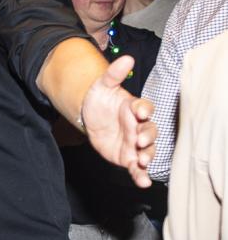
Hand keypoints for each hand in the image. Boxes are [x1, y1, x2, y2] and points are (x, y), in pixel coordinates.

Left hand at [79, 55, 156, 187]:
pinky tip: (142, 182)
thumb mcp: (101, 85)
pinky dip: (140, 175)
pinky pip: (136, 167)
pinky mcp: (127, 157)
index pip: (144, 107)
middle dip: (147, 136)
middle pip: (150, 131)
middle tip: (140, 140)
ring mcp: (134, 143)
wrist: (89, 117)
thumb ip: (113, 74)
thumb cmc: (100, 99)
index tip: (141, 112)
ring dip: (148, 157)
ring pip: (147, 151)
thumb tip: (126, 58)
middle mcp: (138, 126)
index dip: (144, 109)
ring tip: (143, 162)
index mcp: (133, 108)